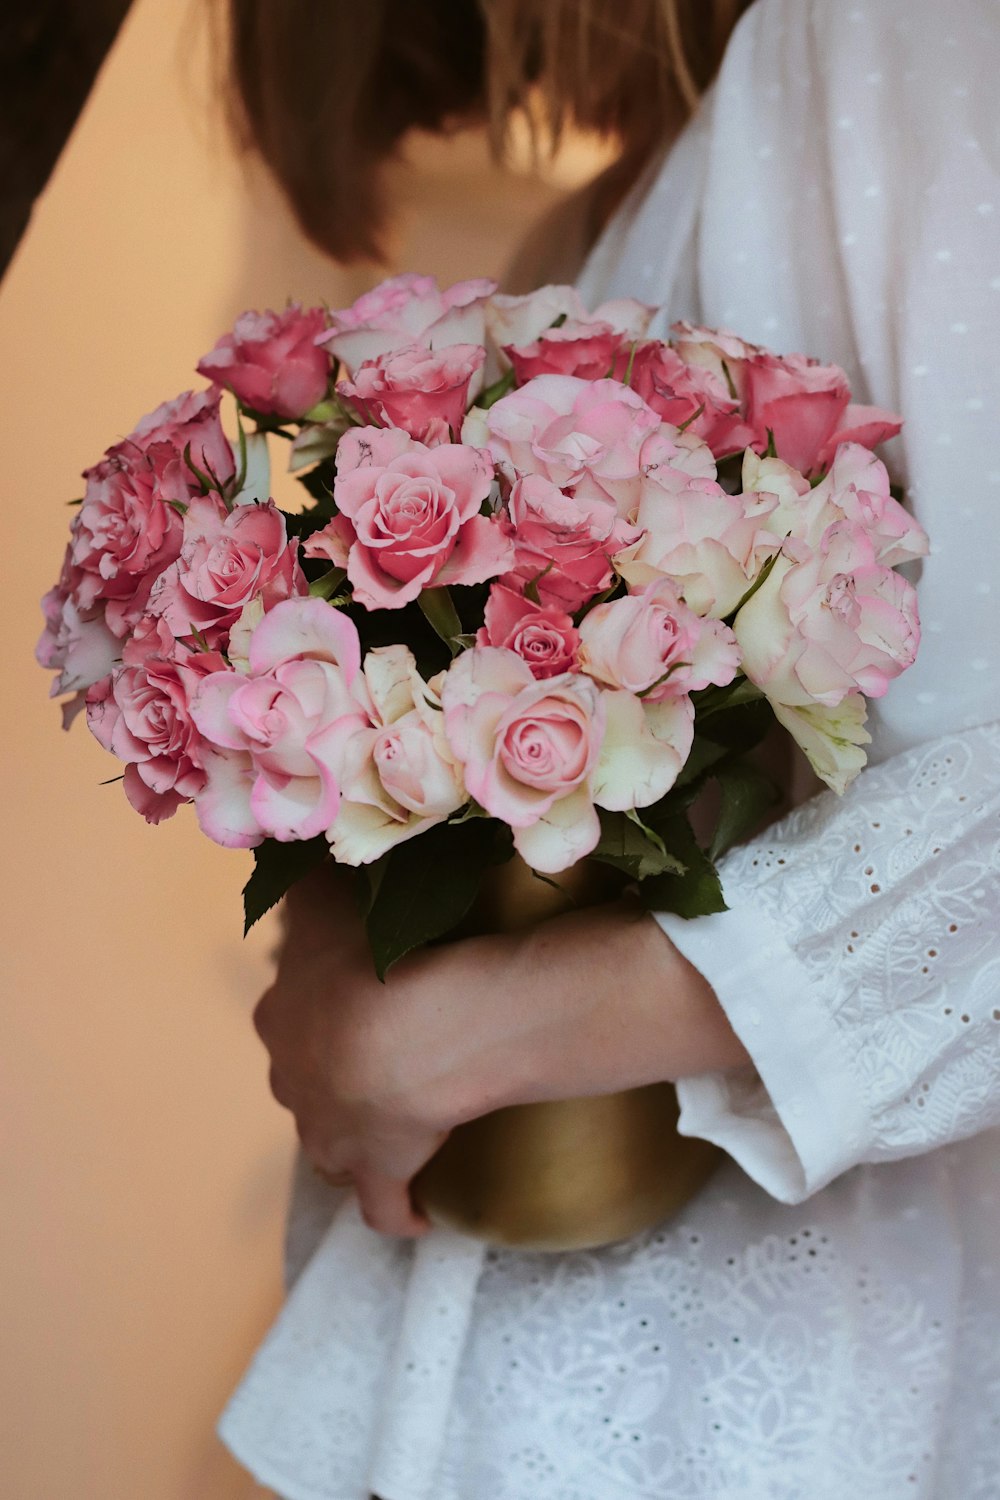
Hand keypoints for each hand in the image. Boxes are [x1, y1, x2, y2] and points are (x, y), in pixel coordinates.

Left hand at [253, 864, 748, 1236]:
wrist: (408, 1034)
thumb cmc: (371, 956)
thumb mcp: (328, 901)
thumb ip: (307, 878)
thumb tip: (284, 843)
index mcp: (284, 1020)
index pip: (292, 1018)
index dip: (320, 1011)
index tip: (353, 1001)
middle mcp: (295, 1081)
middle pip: (307, 1081)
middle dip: (331, 1076)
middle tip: (381, 1058)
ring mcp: (330, 1135)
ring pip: (333, 1142)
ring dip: (355, 1136)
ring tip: (396, 1122)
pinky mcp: (375, 1174)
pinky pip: (382, 1205)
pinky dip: (397, 1210)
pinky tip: (415, 1214)